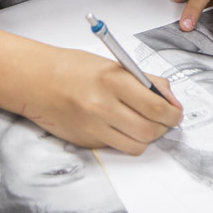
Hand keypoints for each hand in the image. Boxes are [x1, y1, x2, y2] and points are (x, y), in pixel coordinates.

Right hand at [19, 46, 182, 155]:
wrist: (36, 81)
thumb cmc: (74, 69)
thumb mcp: (113, 65)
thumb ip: (146, 81)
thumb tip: (171, 99)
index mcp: (113, 80)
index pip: (157, 106)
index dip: (173, 113)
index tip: (176, 112)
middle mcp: (103, 106)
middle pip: (150, 130)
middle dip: (164, 128)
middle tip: (165, 121)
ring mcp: (94, 127)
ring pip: (136, 145)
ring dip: (147, 138)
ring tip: (144, 125)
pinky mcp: (87, 141)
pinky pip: (117, 147)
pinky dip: (125, 140)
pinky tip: (119, 126)